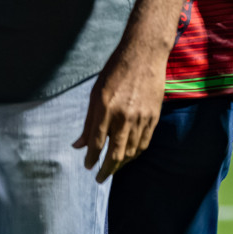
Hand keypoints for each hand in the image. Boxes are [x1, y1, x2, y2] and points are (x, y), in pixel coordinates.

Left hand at [73, 45, 166, 182]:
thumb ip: (89, 122)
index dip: (92, 158)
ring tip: (113, 169)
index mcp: (106, 108)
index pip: (97, 142)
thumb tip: (78, 145)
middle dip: (106, 170)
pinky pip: (144, 143)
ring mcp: (141, 117)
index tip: (88, 166)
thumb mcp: (95, 93)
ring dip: (121, 164)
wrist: (144, 55)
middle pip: (116, 153)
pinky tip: (128, 157)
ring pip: (132, 151)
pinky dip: (136, 154)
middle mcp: (124, 115)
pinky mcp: (154, 117)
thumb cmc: (115, 71)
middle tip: (100, 179)